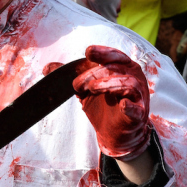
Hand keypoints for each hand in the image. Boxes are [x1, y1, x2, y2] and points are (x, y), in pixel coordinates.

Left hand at [45, 46, 150, 160]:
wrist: (114, 134)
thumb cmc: (103, 105)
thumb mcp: (84, 89)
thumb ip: (69, 76)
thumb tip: (47, 68)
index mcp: (121, 67)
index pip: (114, 54)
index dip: (102, 52)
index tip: (88, 52)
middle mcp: (132, 77)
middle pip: (116, 68)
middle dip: (94, 73)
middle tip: (77, 84)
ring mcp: (138, 95)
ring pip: (128, 83)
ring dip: (108, 83)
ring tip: (92, 88)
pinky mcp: (138, 114)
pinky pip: (136, 108)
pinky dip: (129, 106)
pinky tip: (121, 105)